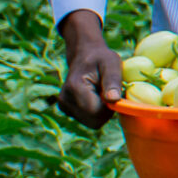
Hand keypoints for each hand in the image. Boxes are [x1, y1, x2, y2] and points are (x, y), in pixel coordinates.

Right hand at [56, 10, 120, 130]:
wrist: (84, 55)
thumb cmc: (101, 58)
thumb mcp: (112, 63)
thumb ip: (112, 81)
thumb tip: (113, 100)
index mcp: (75, 88)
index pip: (95, 113)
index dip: (109, 108)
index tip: (114, 94)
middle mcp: (65, 99)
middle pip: (93, 121)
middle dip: (106, 111)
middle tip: (108, 93)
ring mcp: (64, 105)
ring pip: (91, 122)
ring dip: (101, 111)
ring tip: (100, 92)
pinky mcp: (66, 109)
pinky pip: (87, 119)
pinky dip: (94, 111)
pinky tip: (94, 96)